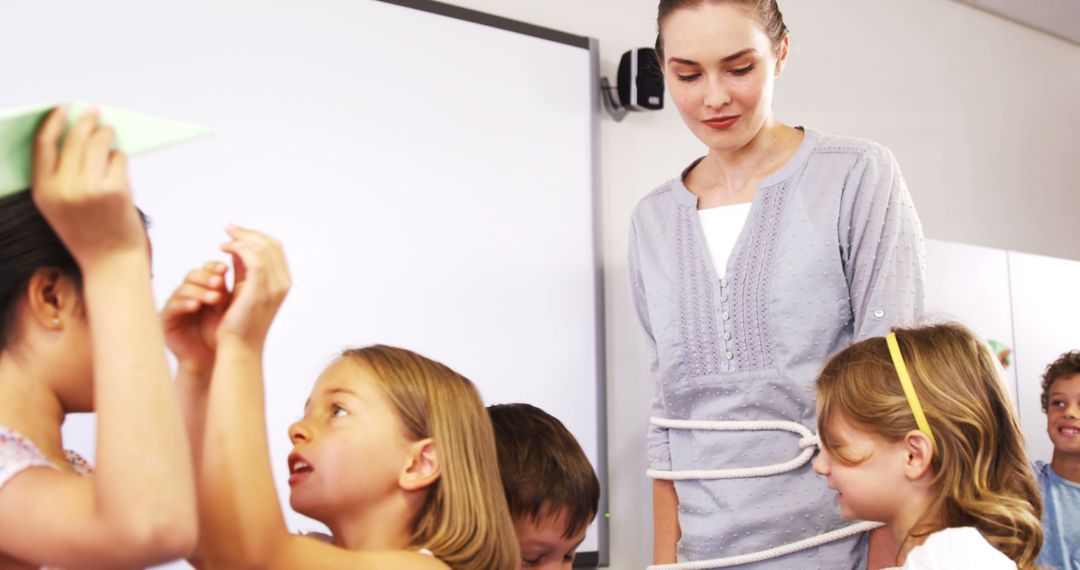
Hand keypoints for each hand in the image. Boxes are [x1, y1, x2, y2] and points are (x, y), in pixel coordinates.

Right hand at [31, 107, 146, 267]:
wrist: (111, 262)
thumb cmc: (88, 233)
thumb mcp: (58, 208)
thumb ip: (59, 177)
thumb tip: (74, 135)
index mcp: (44, 191)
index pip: (44, 145)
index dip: (53, 122)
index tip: (63, 109)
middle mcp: (64, 188)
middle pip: (74, 139)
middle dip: (85, 121)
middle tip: (94, 112)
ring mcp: (91, 188)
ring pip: (98, 144)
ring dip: (105, 133)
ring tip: (109, 130)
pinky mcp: (116, 190)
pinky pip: (118, 158)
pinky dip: (119, 155)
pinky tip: (119, 158)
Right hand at [162, 261, 229, 375]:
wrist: (215, 360)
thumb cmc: (226, 333)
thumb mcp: (234, 306)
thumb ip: (237, 285)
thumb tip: (249, 259)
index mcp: (207, 287)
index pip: (208, 268)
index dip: (215, 267)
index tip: (226, 270)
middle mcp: (190, 292)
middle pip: (194, 274)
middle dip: (208, 277)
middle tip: (220, 282)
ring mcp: (177, 304)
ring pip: (183, 288)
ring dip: (199, 291)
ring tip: (215, 298)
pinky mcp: (167, 318)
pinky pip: (173, 306)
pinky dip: (185, 303)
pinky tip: (195, 306)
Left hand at [217, 226, 289, 347]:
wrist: (239, 346)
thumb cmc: (239, 321)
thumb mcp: (244, 288)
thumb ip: (243, 268)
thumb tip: (236, 247)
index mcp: (283, 282)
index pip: (275, 248)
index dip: (256, 235)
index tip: (236, 232)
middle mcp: (283, 283)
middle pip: (270, 244)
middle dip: (248, 233)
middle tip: (228, 229)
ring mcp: (274, 287)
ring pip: (262, 248)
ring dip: (241, 239)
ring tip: (224, 241)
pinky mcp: (259, 289)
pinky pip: (253, 258)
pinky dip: (239, 248)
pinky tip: (224, 249)